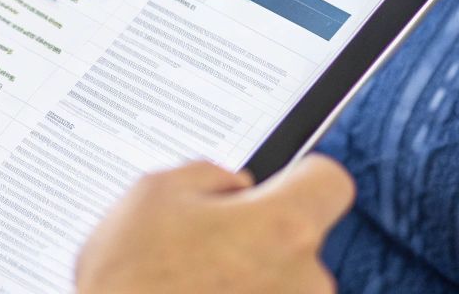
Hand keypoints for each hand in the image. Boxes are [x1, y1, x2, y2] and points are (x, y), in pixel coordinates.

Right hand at [75, 155, 354, 293]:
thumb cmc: (128, 280)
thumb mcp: (152, 195)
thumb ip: (208, 176)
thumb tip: (233, 185)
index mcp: (282, 227)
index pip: (329, 183)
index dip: (300, 178)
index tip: (278, 185)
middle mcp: (305, 280)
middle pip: (299, 239)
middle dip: (261, 236)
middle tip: (206, 246)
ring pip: (283, 283)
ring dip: (250, 280)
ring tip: (193, 284)